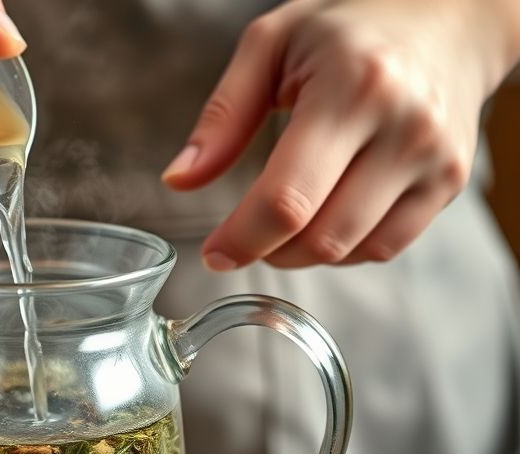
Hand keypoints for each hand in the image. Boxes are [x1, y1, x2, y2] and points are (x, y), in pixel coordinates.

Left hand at [163, 0, 519, 269]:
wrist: (445, 20)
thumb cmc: (348, 29)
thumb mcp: (271, 45)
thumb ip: (222, 115)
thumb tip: (179, 179)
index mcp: (353, 88)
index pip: (288, 198)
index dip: (243, 239)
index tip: (214, 253)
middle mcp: (404, 128)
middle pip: (321, 236)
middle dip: (266, 250)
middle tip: (241, 237)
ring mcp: (434, 160)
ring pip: (352, 250)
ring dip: (301, 254)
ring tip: (279, 223)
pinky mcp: (449, 183)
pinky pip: (385, 247)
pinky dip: (342, 249)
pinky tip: (322, 219)